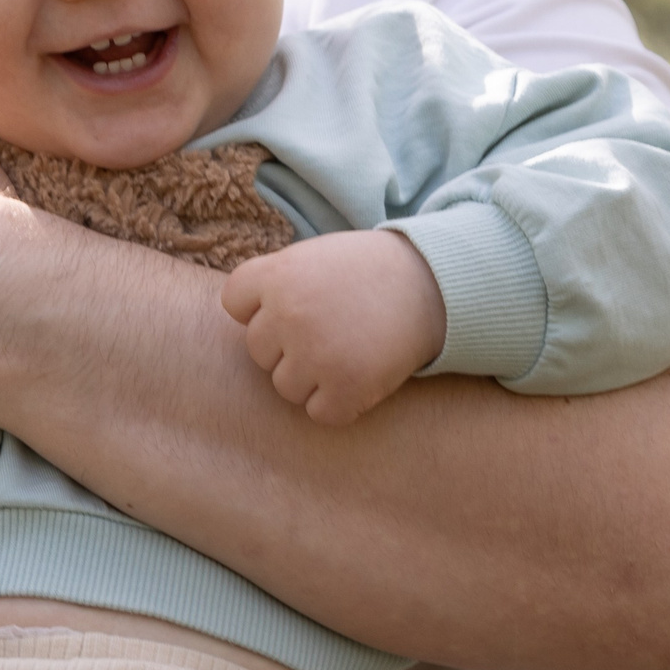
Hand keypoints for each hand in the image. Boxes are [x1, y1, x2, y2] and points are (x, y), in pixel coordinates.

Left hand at [219, 229, 445, 426]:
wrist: (434, 284)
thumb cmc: (367, 271)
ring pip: (284, 385)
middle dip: (289, 344)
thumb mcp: (311, 257)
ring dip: (311, 377)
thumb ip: (273, 282)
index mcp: (276, 275)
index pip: (235, 303)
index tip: (297, 302)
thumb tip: (242, 321)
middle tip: (331, 327)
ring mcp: (315, 354)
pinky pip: (319, 412)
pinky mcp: (346, 388)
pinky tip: (360, 376)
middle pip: (259, 349)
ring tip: (346, 350)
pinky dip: (339, 403)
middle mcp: (288, 314)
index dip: (262, 307)